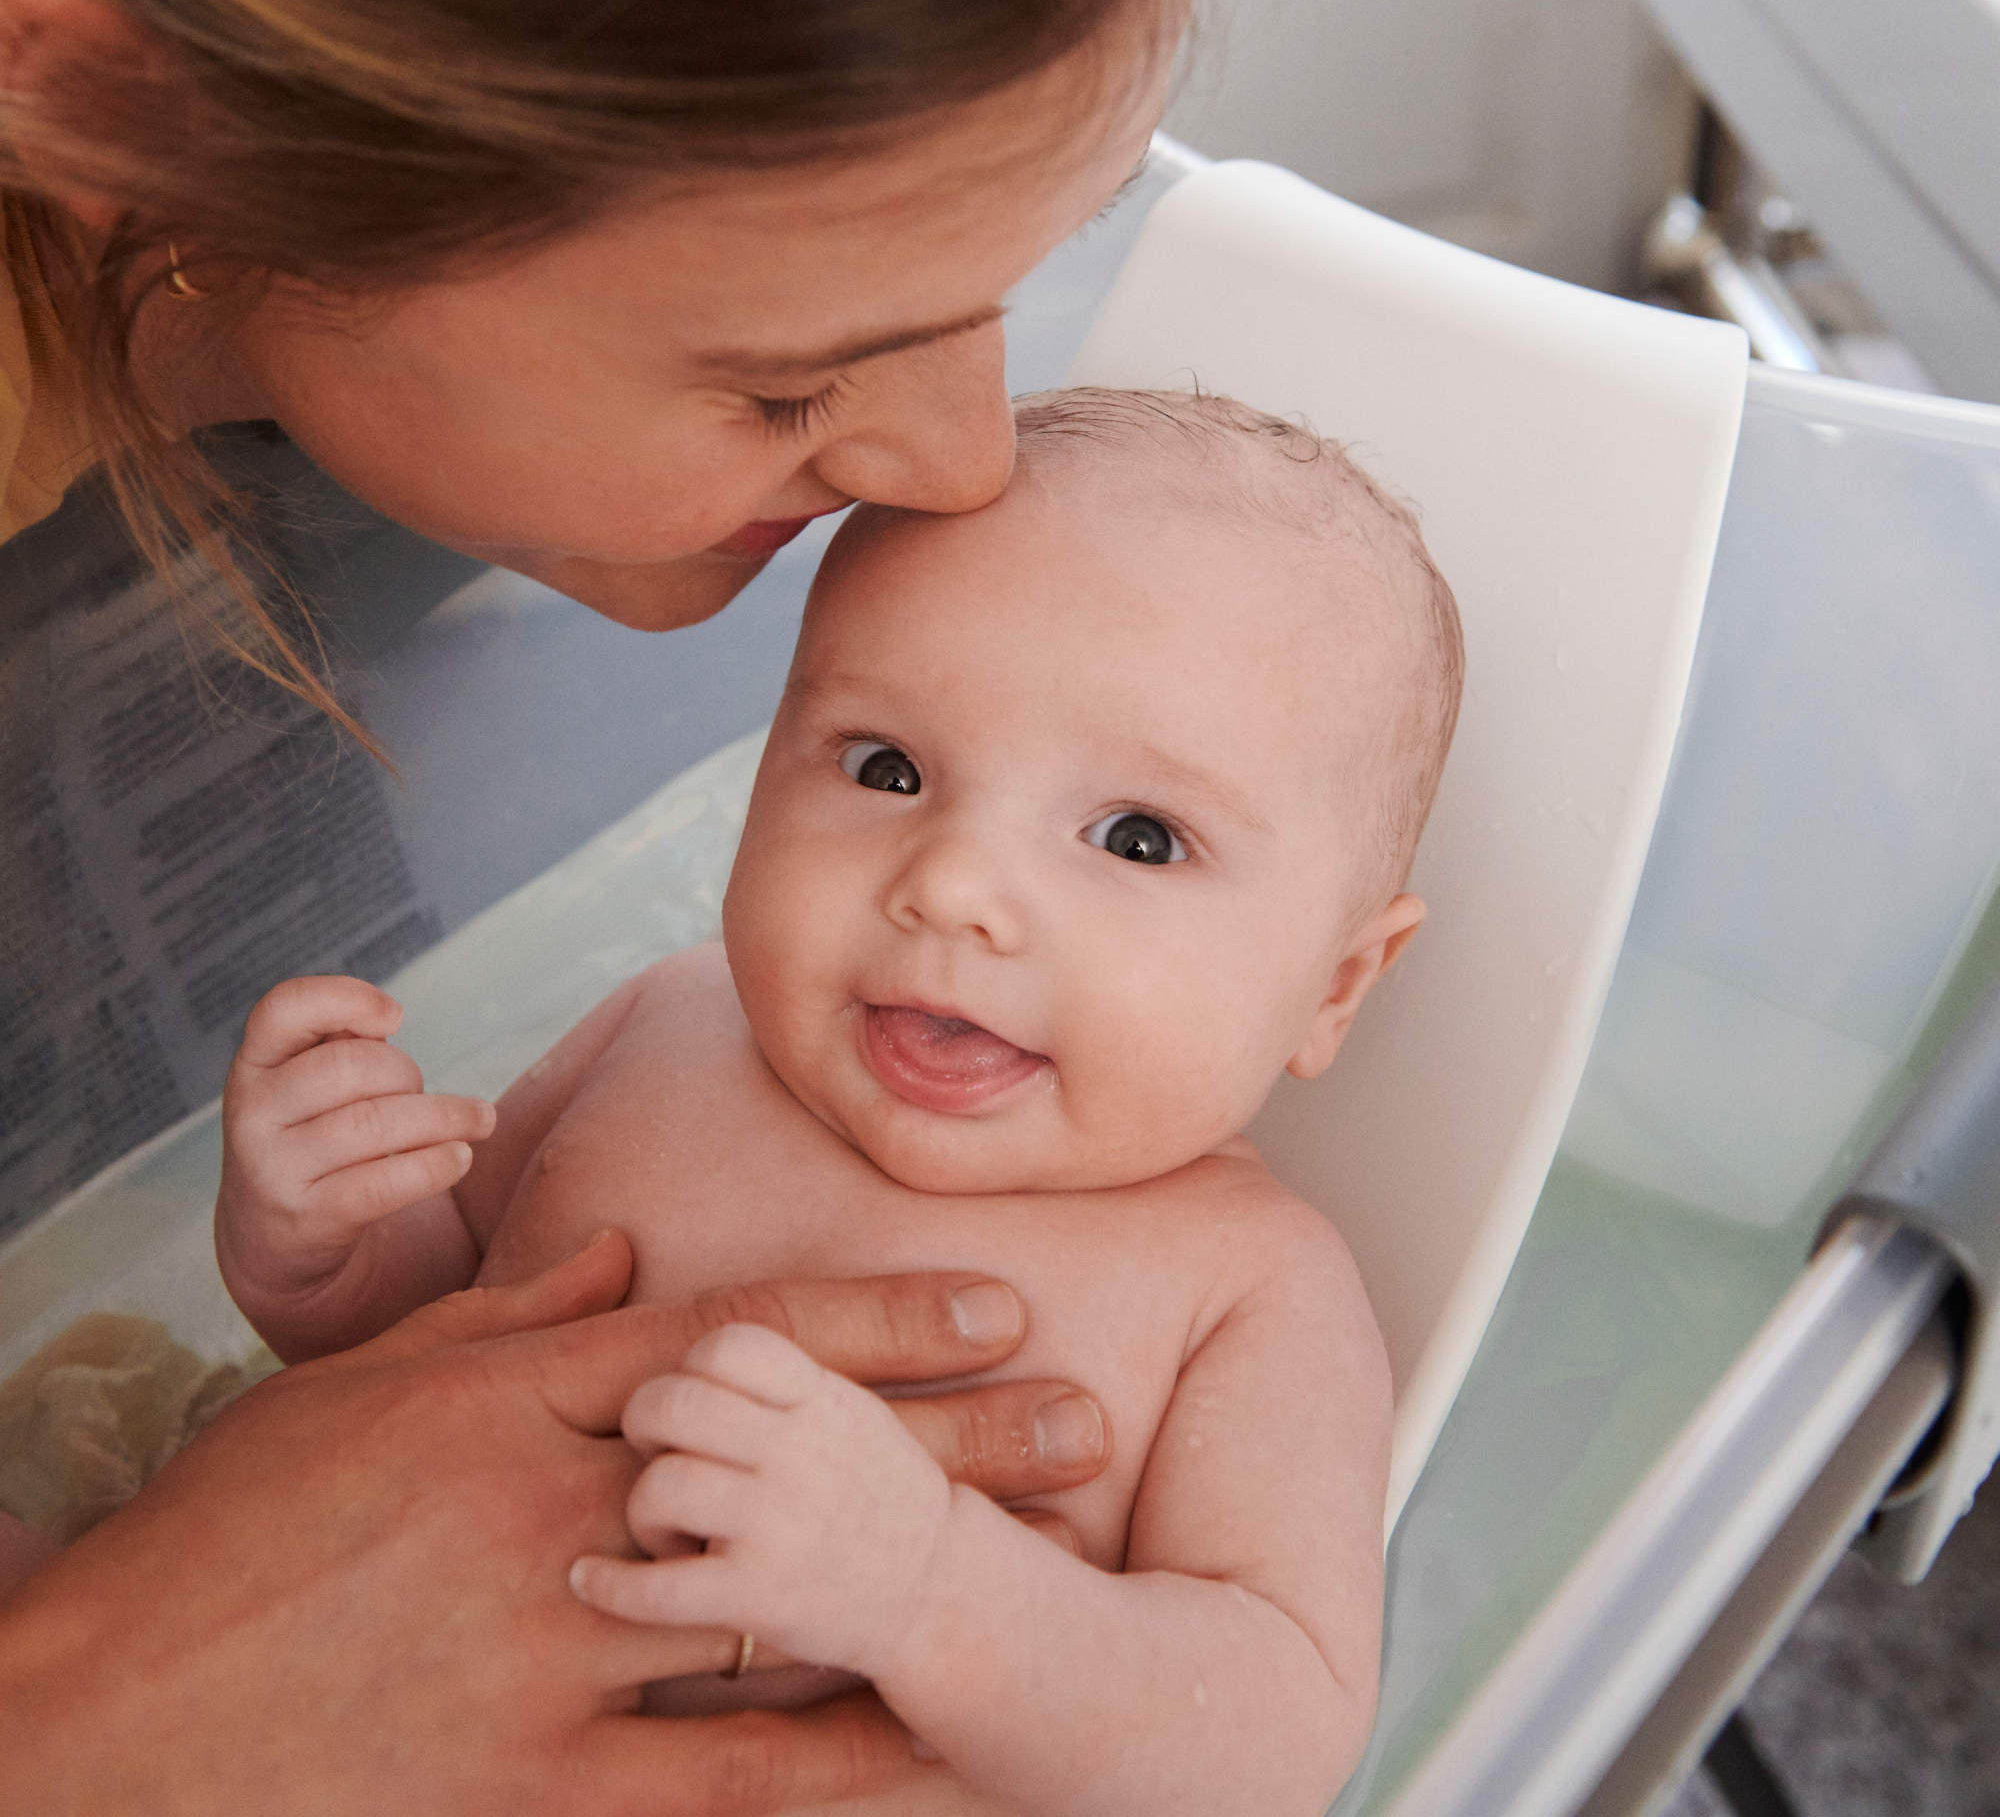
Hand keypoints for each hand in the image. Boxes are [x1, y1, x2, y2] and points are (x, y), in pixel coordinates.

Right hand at [0, 1234, 1109, 1814]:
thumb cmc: (232, 1536)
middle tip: (1087, 1415)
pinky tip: (949, 1756)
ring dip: (932, 1581)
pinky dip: (842, 1768)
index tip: (994, 1292)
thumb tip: (619, 1253)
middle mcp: (552, 1511)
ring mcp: (546, 1656)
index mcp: (512, 1398)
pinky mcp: (528, 1787)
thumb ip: (504, 1313)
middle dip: (951, 1436)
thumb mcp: (361, 1385)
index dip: (876, 1312)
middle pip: (793, 1460)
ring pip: (783, 1607)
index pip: (735, 1336)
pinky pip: (720, 1782)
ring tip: (1065, 1565)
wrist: (101, 1727)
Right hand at [216, 974, 493, 1308]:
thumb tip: (384, 1020)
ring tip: (480, 1121)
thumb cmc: (311, 1137)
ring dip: (445, 1118)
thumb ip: (340, 1045)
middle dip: (407, 1073)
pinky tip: (460, 1157)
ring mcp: (274, 1168)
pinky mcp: (307, 1217)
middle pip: (353, 1066)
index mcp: (254, 1065)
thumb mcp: (307, 1086)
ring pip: (376, 1123)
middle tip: (425, 1093)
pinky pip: (384, 1183)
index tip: (395, 1017)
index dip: (345, 997)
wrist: (269, 1239)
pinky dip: (435, 1165)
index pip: (284, 1008)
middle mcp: (252, 1113)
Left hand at [579, 1324, 952, 1673]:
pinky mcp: (761, 1596)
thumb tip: (691, 1349)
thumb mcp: (849, 1410)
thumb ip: (781, 1381)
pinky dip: (610, 1586)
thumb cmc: (878, 1494)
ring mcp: (781, 1524)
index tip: (695, 1399)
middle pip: (675, 1403)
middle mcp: (800, 1451)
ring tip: (669, 1531)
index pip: (728, 1343)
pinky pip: (657, 1586)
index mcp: (820, 1399)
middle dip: (647, 1425)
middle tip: (659, 1455)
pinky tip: (590, 1581)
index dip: (691, 1366)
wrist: (940, 1590)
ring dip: (644, 1511)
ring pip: (661, 1486)